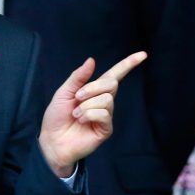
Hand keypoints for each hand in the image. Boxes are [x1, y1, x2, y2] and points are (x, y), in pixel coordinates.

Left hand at [38, 51, 147, 176]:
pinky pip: (104, 114)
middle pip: (111, 83)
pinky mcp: (106, 129)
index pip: (115, 74)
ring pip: (106, 99)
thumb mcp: (64, 92)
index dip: (128, 64)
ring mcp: (106, 115)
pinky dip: (89, 114)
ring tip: (76, 114)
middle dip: (92, 88)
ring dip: (87, 105)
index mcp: (94, 91)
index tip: (143, 54)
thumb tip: (92, 60)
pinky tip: (81, 121)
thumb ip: (78, 77)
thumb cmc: (57, 117)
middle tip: (77, 98)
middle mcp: (103, 101)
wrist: (52, 140)